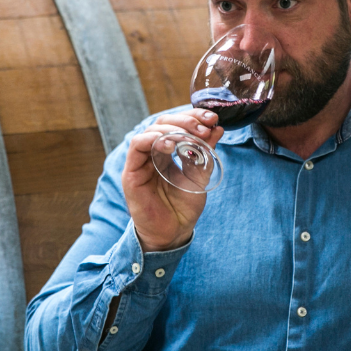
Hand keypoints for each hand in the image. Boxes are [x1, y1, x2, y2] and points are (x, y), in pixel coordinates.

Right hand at [123, 108, 223, 251]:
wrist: (173, 233)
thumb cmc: (183, 207)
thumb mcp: (200, 176)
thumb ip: (205, 152)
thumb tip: (218, 128)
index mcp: (167, 152)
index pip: (176, 124)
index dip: (193, 117)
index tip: (212, 118)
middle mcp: (152, 153)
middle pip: (163, 122)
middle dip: (186, 120)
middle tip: (205, 126)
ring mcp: (141, 162)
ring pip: (150, 131)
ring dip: (173, 128)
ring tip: (192, 135)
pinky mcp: (132, 173)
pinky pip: (137, 146)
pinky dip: (153, 140)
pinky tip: (170, 144)